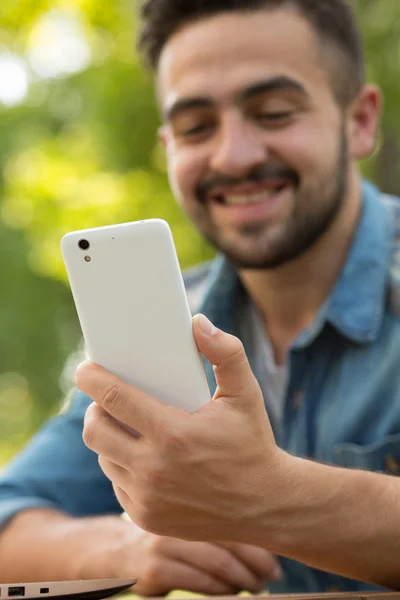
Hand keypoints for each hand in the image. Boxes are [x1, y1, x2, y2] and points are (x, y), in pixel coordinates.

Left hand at [77, 314, 291, 543]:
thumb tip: (198, 323)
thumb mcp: (245, 393)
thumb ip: (225, 353)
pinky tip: (142, 456)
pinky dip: (122, 466)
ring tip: (127, 426)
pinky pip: (117, 483)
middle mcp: (154, 469)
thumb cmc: (251, 443)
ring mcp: (147, 497)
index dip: (92, 379)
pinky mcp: (146, 517)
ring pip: (104, 457)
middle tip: (108, 401)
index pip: (115, 399)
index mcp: (174, 433)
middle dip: (95, 410)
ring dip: (109, 438)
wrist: (264, 505)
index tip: (84, 369)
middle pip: (96, 431)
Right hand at [113, 521, 281, 595]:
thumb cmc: (167, 537)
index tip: (276, 561)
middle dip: (257, 562)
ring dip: (242, 579)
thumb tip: (265, 541)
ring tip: (256, 587)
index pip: (233, 518)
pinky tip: (230, 593)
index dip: (260, 542)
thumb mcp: (188, 522)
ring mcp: (163, 543)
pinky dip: (219, 590)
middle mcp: (178, 519)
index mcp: (189, 502)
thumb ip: (215, 522)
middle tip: (272, 576)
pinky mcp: (153, 569)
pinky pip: (197, 581)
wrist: (120, 552)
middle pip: (228, 539)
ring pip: (216, 562)